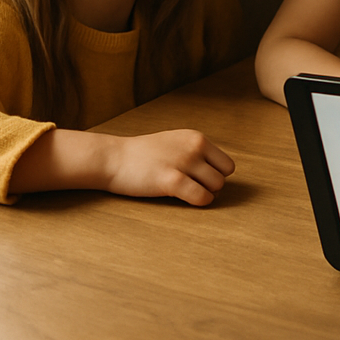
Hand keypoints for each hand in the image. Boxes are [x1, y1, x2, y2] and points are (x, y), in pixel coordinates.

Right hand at [105, 130, 235, 206]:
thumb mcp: (175, 143)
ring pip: (216, 187)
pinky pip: (202, 196)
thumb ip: (194, 152)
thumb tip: (216, 172)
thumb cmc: (143, 155)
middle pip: (223, 176)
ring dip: (204, 194)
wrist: (113, 158)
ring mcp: (184, 162)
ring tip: (185, 193)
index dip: (215, 176)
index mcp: (197, 138)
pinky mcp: (172, 180)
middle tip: (191, 189)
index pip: (226, 164)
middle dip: (210, 186)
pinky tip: (187, 200)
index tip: (199, 182)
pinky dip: (199, 202)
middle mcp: (195, 147)